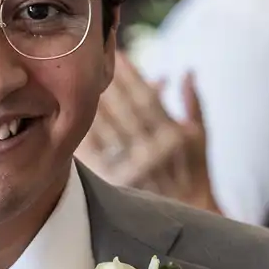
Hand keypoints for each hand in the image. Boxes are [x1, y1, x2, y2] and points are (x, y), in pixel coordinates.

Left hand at [79, 57, 218, 212]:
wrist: (186, 212)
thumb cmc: (194, 172)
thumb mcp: (200, 138)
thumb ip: (192, 103)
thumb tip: (185, 72)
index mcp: (174, 135)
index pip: (148, 98)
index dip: (132, 76)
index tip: (118, 56)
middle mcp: (154, 149)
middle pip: (125, 110)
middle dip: (108, 83)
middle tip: (89, 59)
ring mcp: (134, 165)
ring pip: (108, 127)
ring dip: (91, 102)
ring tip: (74, 79)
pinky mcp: (117, 179)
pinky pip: (97, 150)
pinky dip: (84, 130)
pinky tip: (69, 112)